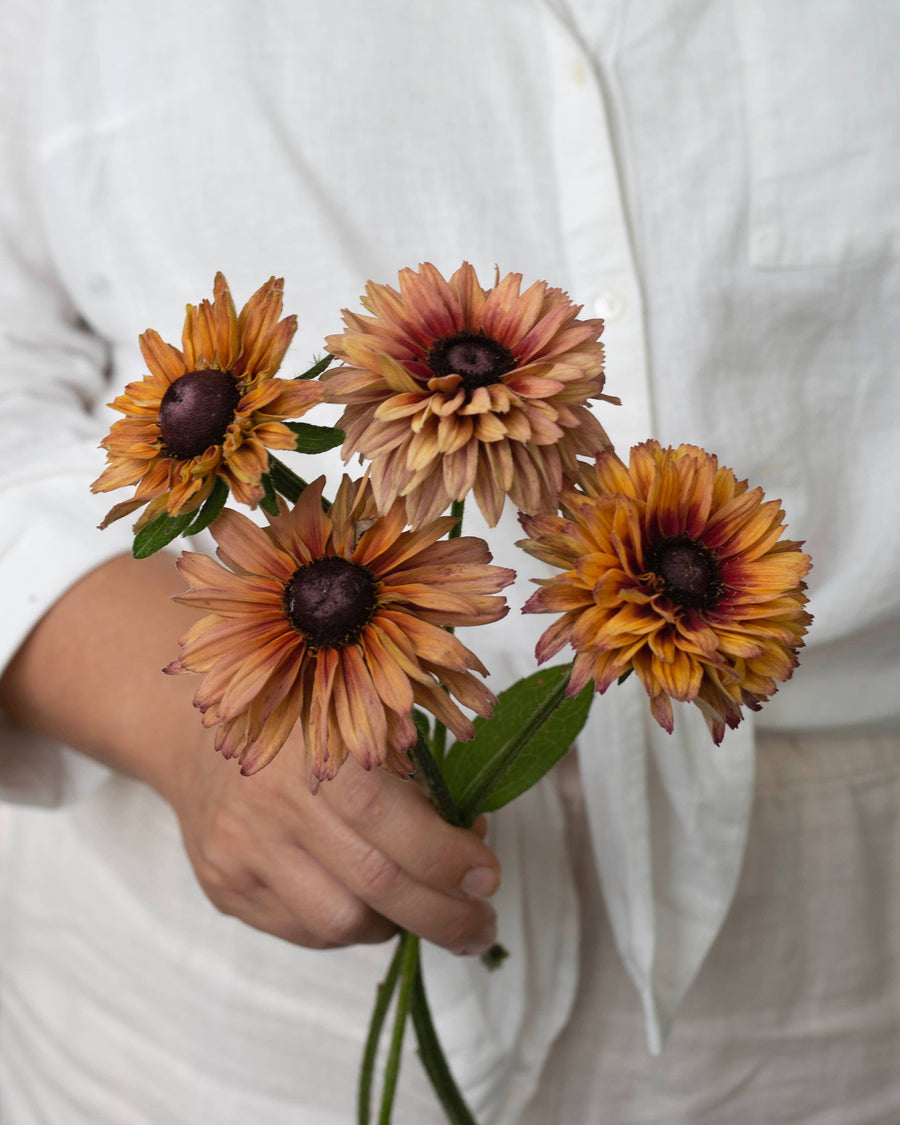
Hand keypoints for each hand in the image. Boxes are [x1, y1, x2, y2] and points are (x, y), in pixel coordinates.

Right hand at [0, 551, 498, 954]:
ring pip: (337, 923)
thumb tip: (470, 837)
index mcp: (313, 749)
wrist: (196, 733)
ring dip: (395, 925)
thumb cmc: (299, 720)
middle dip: (441, 917)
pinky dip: (348, 925)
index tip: (488, 878)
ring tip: (420, 910)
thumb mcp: (358, 719)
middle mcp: (271, 805)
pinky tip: (367, 905)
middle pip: (372, 885)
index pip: (389, 821)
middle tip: (479, 929)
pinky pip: (302, 932)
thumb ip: (414, 773)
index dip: (447, 858)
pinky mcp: (224, 888)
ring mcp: (242, 852)